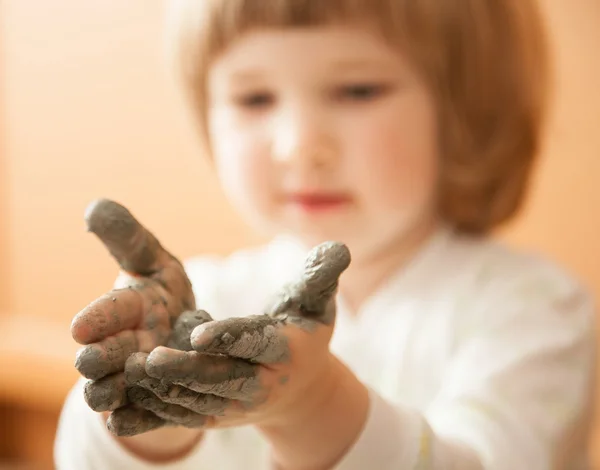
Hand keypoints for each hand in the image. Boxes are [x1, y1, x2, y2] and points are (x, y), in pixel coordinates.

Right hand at [71, 199, 208, 434]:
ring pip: (108, 390)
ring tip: (120, 390)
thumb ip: (128, 238)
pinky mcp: (143, 403)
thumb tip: (96, 206)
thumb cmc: (166, 295)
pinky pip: (132, 417)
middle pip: (100, 357)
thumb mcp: (155, 262)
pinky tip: (130, 422)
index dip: (97, 318)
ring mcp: (129, 378)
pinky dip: (130, 420)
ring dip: (111, 389)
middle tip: (95, 358)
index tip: (81, 326)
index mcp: (124, 310)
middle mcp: (120, 346)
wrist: (185, 340)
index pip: (106, 312)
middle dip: (97, 357)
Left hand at [124, 241, 351, 432]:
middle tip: (149, 358)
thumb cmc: (308, 334)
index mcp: (285, 351)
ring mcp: (237, 405)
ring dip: (162, 391)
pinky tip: (123, 411)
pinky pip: (185, 418)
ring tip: (129, 373)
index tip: (199, 333)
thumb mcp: (317, 304)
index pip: (255, 341)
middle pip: (220, 379)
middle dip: (185, 371)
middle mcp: (261, 384)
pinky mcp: (218, 416)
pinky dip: (156, 415)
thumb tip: (340, 247)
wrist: (303, 389)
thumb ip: (321, 276)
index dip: (229, 337)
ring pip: (197, 402)